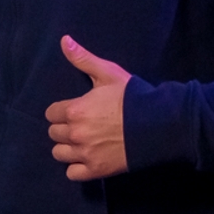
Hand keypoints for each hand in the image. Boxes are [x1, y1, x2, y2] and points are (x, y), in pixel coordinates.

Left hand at [46, 36, 131, 180]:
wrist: (162, 124)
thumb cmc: (134, 98)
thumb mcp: (109, 74)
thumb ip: (83, 59)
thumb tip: (64, 40)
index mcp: (74, 111)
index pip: (51, 113)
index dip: (62, 111)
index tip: (75, 111)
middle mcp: (75, 134)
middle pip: (54, 133)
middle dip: (64, 128)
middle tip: (82, 125)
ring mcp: (85, 154)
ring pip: (59, 153)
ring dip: (68, 148)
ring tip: (83, 142)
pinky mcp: (97, 170)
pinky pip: (72, 173)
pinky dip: (76, 168)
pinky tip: (87, 158)